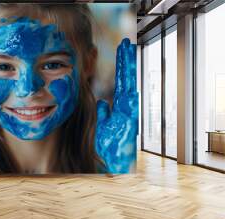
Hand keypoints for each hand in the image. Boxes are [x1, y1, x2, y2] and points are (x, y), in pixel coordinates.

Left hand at [95, 38, 137, 173]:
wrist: (111, 162)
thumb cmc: (107, 144)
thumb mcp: (102, 125)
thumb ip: (103, 113)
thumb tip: (102, 102)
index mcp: (118, 105)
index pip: (119, 80)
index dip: (120, 65)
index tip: (120, 49)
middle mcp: (125, 107)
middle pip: (126, 79)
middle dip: (125, 61)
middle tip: (126, 42)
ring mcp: (128, 114)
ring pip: (129, 88)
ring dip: (129, 71)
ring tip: (128, 53)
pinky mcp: (128, 125)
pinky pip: (129, 108)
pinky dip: (130, 96)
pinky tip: (130, 84)